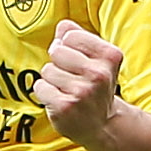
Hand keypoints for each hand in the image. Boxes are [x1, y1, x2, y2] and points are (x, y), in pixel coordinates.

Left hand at [35, 20, 124, 144]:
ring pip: (47, 70)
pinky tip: (60, 101)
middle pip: (56, 51)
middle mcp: (98, 74)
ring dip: (53, 80)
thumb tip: (62, 25)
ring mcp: (81, 92)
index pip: (70, 35)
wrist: (103, 125)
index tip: (78, 60)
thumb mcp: (97, 59)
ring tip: (68, 91)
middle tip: (71, 77)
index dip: (68, 46)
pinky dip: (45, 93)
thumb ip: (79, 37)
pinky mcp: (65, 106)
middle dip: (59, 63)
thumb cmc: (96, 86)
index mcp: (110, 56)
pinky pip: (40, 87)